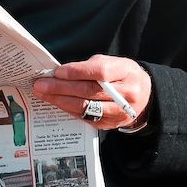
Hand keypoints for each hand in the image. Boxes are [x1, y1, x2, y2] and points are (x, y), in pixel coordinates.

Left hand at [32, 54, 151, 129]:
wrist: (145, 96)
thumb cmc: (123, 75)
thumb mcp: (113, 62)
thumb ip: (90, 66)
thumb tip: (61, 73)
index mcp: (126, 72)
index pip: (99, 72)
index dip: (77, 72)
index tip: (57, 72)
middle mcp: (125, 94)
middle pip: (89, 91)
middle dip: (61, 88)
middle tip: (40, 85)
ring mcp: (119, 112)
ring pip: (86, 108)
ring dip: (61, 101)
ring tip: (43, 94)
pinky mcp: (112, 124)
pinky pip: (87, 118)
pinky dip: (69, 110)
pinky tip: (57, 103)